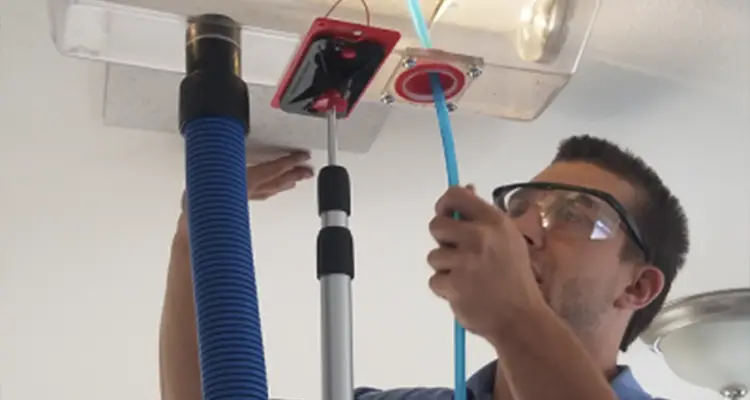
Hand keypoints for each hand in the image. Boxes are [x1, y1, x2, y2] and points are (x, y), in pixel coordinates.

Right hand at [177, 152, 312, 230]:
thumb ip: (225, 158)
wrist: (196, 227)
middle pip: (279, 180)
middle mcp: (250, 190)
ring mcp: (246, 199)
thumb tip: (229, 142)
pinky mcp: (240, 205)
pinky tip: (271, 190)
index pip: (275, 168)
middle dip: (295, 174)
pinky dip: (271, 190)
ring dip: (286, 183)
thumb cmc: (202, 201)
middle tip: (308, 171)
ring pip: (272, 189)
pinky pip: (262, 195)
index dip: (290, 161)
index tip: (302, 156)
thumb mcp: (212, 170)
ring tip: (296, 180)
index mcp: (248, 180)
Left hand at [426, 185, 545, 338]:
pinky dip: (446, 290)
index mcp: (494, 221)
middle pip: (436, 225)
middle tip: (460, 256)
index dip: (444, 205)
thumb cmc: (514, 279)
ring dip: (446, 269)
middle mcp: (480, 236)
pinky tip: (466, 293)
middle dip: (443, 242)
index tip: (446, 215)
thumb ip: (482, 217)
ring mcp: (466, 261)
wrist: (521, 319)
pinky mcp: (454, 284)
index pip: (455, 195)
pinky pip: (435, 280)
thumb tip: (464, 188)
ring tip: (469, 279)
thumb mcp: (508, 239)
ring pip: (434, 256)